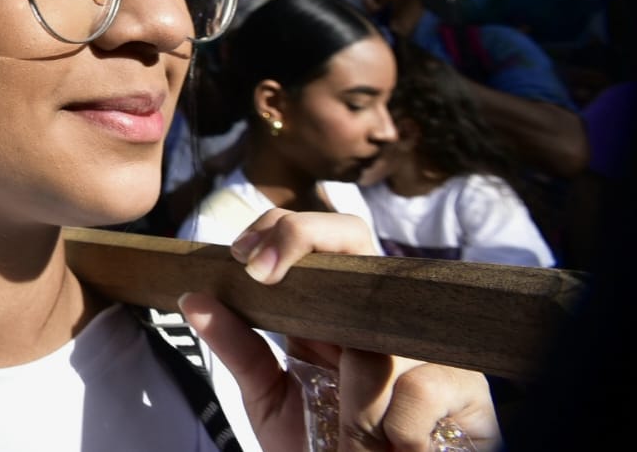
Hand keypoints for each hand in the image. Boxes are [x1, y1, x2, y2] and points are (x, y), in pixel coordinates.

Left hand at [180, 210, 499, 450]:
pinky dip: (395, 426)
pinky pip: (420, 387)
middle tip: (261, 276)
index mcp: (343, 315)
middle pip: (359, 253)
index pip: (331, 241)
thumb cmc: (323, 447)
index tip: (243, 255)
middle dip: (303, 250)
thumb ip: (238, 347)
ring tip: (349, 435)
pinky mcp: (467, 387)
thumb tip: (192, 296)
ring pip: (379, 344)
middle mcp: (389, 321)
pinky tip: (396, 446)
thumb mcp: (270, 399)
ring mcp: (432, 349)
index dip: (290, 230)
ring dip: (353, 396)